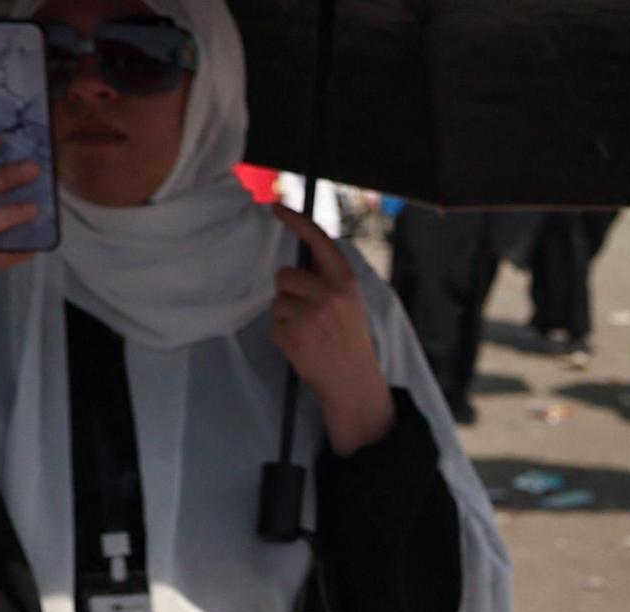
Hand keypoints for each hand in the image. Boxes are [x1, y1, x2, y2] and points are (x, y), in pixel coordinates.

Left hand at [265, 206, 396, 455]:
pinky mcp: (294, 334)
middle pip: (286, 275)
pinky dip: (283, 338)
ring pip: (277, 302)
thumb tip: (296, 265)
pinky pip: (274, 326)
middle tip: (309, 317)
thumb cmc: (350, 344)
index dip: (296, 220)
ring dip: (286, 318)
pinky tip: (302, 349)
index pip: (319, 240)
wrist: (355, 385)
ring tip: (309, 336)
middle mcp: (329, 294)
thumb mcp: (350, 305)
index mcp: (346, 282)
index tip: (276, 207)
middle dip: (289, 293)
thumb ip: (328, 282)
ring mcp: (311, 315)